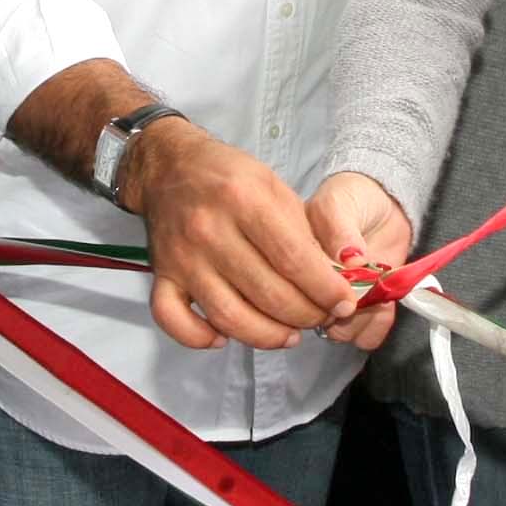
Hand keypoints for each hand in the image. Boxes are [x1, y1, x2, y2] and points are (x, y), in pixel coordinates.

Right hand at [121, 123, 359, 353]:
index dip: (326, 290)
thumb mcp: (275, 187)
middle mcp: (209, 230)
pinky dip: (200, 338)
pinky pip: (173, 320)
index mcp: (244, 199)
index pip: (294, 259)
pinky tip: (224, 338)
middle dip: (305, 314)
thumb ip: (303, 233)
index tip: (345, 303)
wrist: (168, 167)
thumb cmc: (229, 176)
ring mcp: (181, 257)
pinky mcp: (160, 276)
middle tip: (320, 316)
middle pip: (267, 293)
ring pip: (228, 316)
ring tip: (290, 335)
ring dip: (267, 336)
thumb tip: (331, 283)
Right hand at [307, 172, 411, 352]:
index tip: (348, 268)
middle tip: (363, 281)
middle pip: (313, 319)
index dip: (321, 286)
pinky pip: (363, 339)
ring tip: (376, 293)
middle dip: (343, 305)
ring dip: (363, 318)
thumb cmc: (350, 197)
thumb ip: (339, 228)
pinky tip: (384, 306)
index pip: (296, 288)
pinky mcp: (360, 315)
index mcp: (289, 260)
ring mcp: (332, 305)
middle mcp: (307, 289)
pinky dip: (377, 327)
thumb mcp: (338, 202)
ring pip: (338, 334)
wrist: (382, 203)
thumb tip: (348, 260)